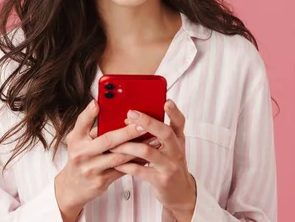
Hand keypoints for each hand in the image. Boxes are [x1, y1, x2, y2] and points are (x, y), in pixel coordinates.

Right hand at [54, 100, 146, 221]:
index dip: (89, 113)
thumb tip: (112, 112)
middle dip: (127, 132)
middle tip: (143, 125)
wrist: (73, 187)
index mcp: (76, 139)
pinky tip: (147, 156)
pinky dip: (135, 162)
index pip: (81, 123)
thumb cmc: (80, 157)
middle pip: (107, 140)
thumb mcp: (79, 140)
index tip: (97, 103)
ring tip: (153, 140)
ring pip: (119, 157)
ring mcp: (91, 169)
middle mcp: (82, 153)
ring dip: (138, 148)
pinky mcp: (101, 181)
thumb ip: (92, 128)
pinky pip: (122, 170)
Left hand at [110, 100, 195, 221]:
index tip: (166, 101)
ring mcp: (169, 166)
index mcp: (178, 139)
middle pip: (165, 132)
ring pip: (148, 151)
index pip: (179, 122)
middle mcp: (176, 151)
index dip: (174, 112)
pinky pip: (140, 171)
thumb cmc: (170, 164)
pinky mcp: (160, 180)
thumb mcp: (170, 147)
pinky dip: (126, 165)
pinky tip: (117, 162)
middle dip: (147, 122)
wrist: (180, 193)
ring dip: (128, 145)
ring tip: (114, 143)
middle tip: (130, 114)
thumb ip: (157, 133)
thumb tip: (131, 117)